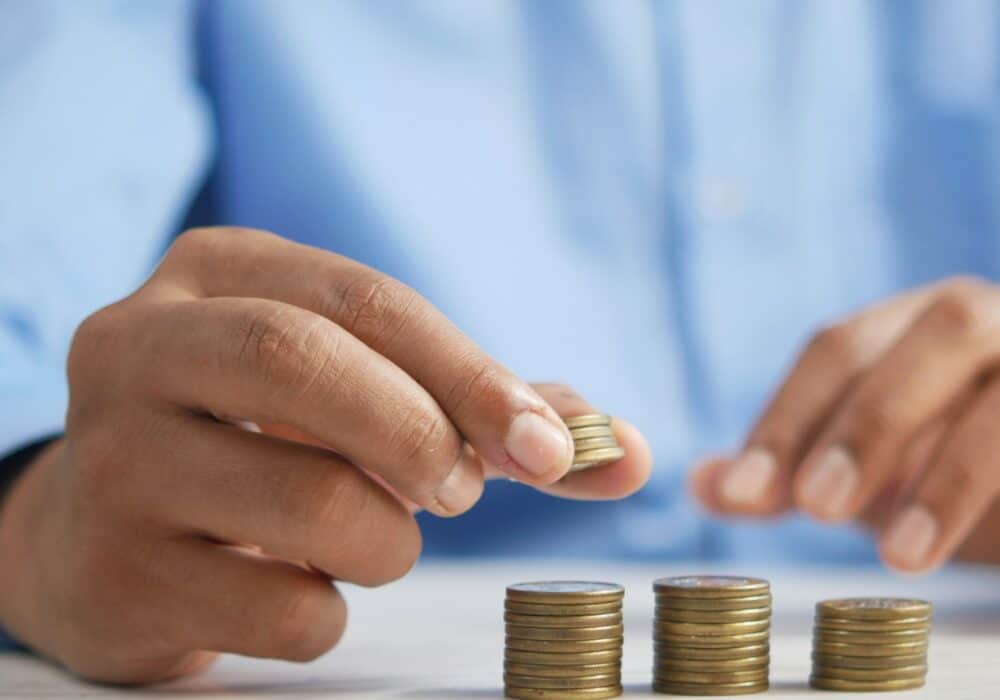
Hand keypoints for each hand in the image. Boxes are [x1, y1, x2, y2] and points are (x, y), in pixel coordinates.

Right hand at [0, 228, 650, 682]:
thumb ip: (491, 412)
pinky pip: (279, 608)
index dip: (472, 374)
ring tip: (372, 539)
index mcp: (216, 273)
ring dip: (387, 541)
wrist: (101, 536)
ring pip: (307, 501)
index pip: (365, 300)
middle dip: (421, 434)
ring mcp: (112, 461)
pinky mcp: (113, 571)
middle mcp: (141, 347)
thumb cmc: (266, 444)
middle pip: (304, 362)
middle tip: (463, 492)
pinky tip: (300, 587)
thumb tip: (628, 453)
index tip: (550, 448)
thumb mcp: (358, 391)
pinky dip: (330, 613)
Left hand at [694, 278, 999, 608]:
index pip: (851, 339)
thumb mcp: (893, 471)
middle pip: (951, 328)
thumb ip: (804, 472)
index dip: (791, 411)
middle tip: (819, 509)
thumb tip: (703, 484)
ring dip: (960, 472)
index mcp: (948, 320)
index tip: (745, 491)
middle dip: (874, 418)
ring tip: (908, 557)